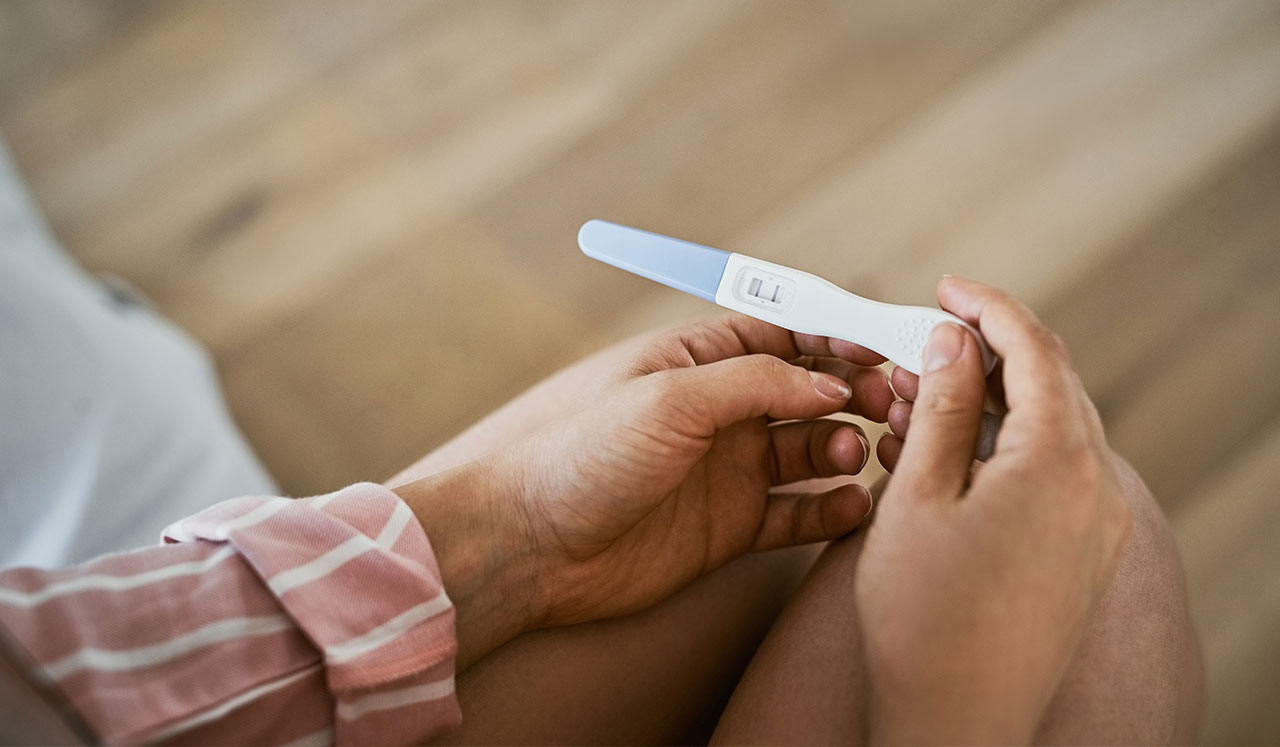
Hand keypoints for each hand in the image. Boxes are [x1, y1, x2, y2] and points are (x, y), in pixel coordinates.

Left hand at [504, 314, 894, 626]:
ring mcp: (724, 469)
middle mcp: (716, 411)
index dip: (838, 335)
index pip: (784, 332)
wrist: (522, 544)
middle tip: (889, 406)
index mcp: (696, 360)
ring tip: (855, 455)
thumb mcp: (667, 398)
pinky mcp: (727, 528)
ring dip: (845, 448)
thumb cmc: (574, 453)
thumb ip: (754, 383)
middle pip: (809, 388)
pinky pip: (796, 513)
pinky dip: (829, 509)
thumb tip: (831, 380)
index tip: (886, 347)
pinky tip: (850, 505)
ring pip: (810, 450)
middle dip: (856, 392)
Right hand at [856, 278, 1132, 743]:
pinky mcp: (1084, 556)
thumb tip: (951, 343)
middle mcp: (1097, 488)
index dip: (988, 308)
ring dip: (987, 407)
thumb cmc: (925, 618)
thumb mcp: (916, 494)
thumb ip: (940, 406)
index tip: (948, 289)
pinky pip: (1050, 476)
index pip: (1035, 350)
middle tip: (921, 345)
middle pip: (1049, 385)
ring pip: (1048, 431)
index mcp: (1059, 462)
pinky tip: (945, 461)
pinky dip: (1001, 452)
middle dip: (984, 356)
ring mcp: (1097, 526)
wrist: (955, 721)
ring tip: (914, 412)